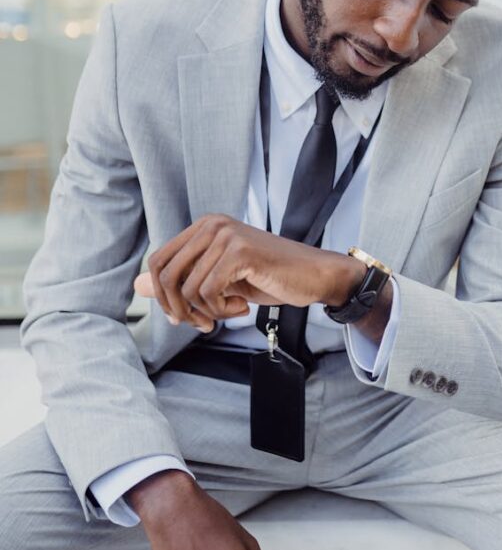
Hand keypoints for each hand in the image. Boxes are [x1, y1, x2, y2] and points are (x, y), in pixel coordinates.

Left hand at [134, 214, 360, 330]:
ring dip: (206, 312)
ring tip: (231, 312)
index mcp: (204, 227)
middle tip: (202, 324)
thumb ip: (181, 281)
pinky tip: (242, 308)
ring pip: (187, 287)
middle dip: (178, 308)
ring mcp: (226, 235)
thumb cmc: (270, 278)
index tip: (181, 318)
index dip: (162, 295)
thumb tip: (138, 285)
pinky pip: (208, 291)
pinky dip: (221, 310)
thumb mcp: (219, 281)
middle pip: (165, 274)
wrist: (314, 276)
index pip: (158, 261)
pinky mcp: (240, 252)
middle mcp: (212, 225)